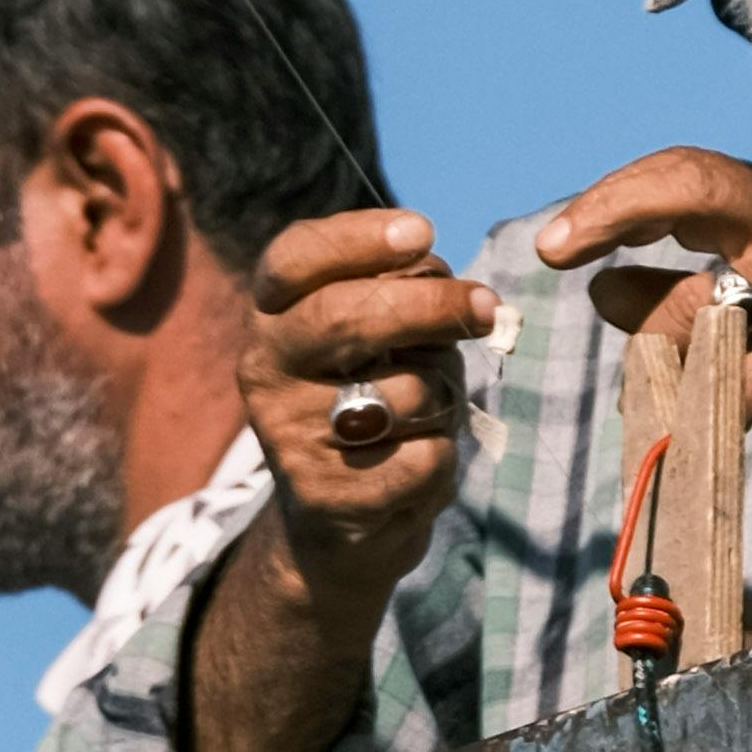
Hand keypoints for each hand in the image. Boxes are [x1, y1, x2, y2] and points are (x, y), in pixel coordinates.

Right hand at [238, 206, 495, 616]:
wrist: (335, 520)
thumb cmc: (368, 398)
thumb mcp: (371, 336)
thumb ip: (393, 291)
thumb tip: (433, 269)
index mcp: (271, 316)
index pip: (294, 258)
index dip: (359, 237)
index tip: (423, 231)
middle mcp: (266, 370)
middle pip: (346, 318)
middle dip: (429, 306)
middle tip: (486, 306)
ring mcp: (291, 437)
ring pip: (404, 392)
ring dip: (444, 395)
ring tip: (427, 410)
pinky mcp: (328, 497)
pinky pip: (424, 456)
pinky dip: (443, 456)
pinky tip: (417, 463)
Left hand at [537, 150, 751, 560]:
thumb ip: (678, 304)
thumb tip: (599, 285)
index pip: (688, 174)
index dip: (614, 198)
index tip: (556, 242)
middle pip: (695, 187)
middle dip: (613, 210)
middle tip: (554, 250)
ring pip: (698, 308)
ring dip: (654, 366)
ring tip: (652, 405)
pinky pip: (734, 388)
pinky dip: (694, 418)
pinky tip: (679, 441)